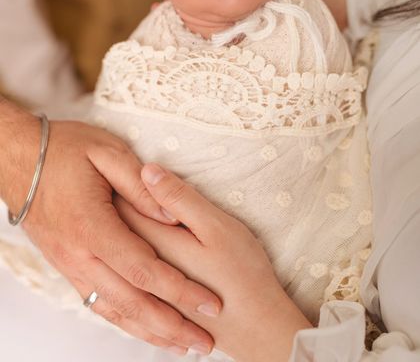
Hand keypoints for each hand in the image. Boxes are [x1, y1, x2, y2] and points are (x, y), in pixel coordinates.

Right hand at [0, 100, 220, 355]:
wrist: (17, 159)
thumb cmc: (65, 149)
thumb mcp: (107, 152)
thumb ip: (141, 185)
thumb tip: (172, 216)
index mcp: (93, 226)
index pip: (144, 269)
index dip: (180, 290)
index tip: (209, 304)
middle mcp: (79, 255)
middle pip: (131, 302)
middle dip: (171, 326)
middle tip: (204, 342)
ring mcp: (70, 265)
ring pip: (114, 309)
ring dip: (149, 331)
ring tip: (182, 345)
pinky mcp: (67, 266)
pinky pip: (97, 303)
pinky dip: (123, 321)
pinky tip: (143, 329)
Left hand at [115, 163, 311, 361]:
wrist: (258, 329)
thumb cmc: (242, 272)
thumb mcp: (216, 226)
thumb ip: (179, 199)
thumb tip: (146, 169)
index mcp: (154, 241)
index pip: (120, 203)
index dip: (117, 182)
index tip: (119, 167)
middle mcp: (139, 268)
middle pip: (114, 229)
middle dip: (113, 204)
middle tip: (118, 182)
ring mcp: (145, 290)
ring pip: (116, 258)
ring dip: (115, 236)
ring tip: (124, 213)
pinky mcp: (154, 306)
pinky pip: (124, 284)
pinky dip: (120, 267)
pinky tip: (127, 259)